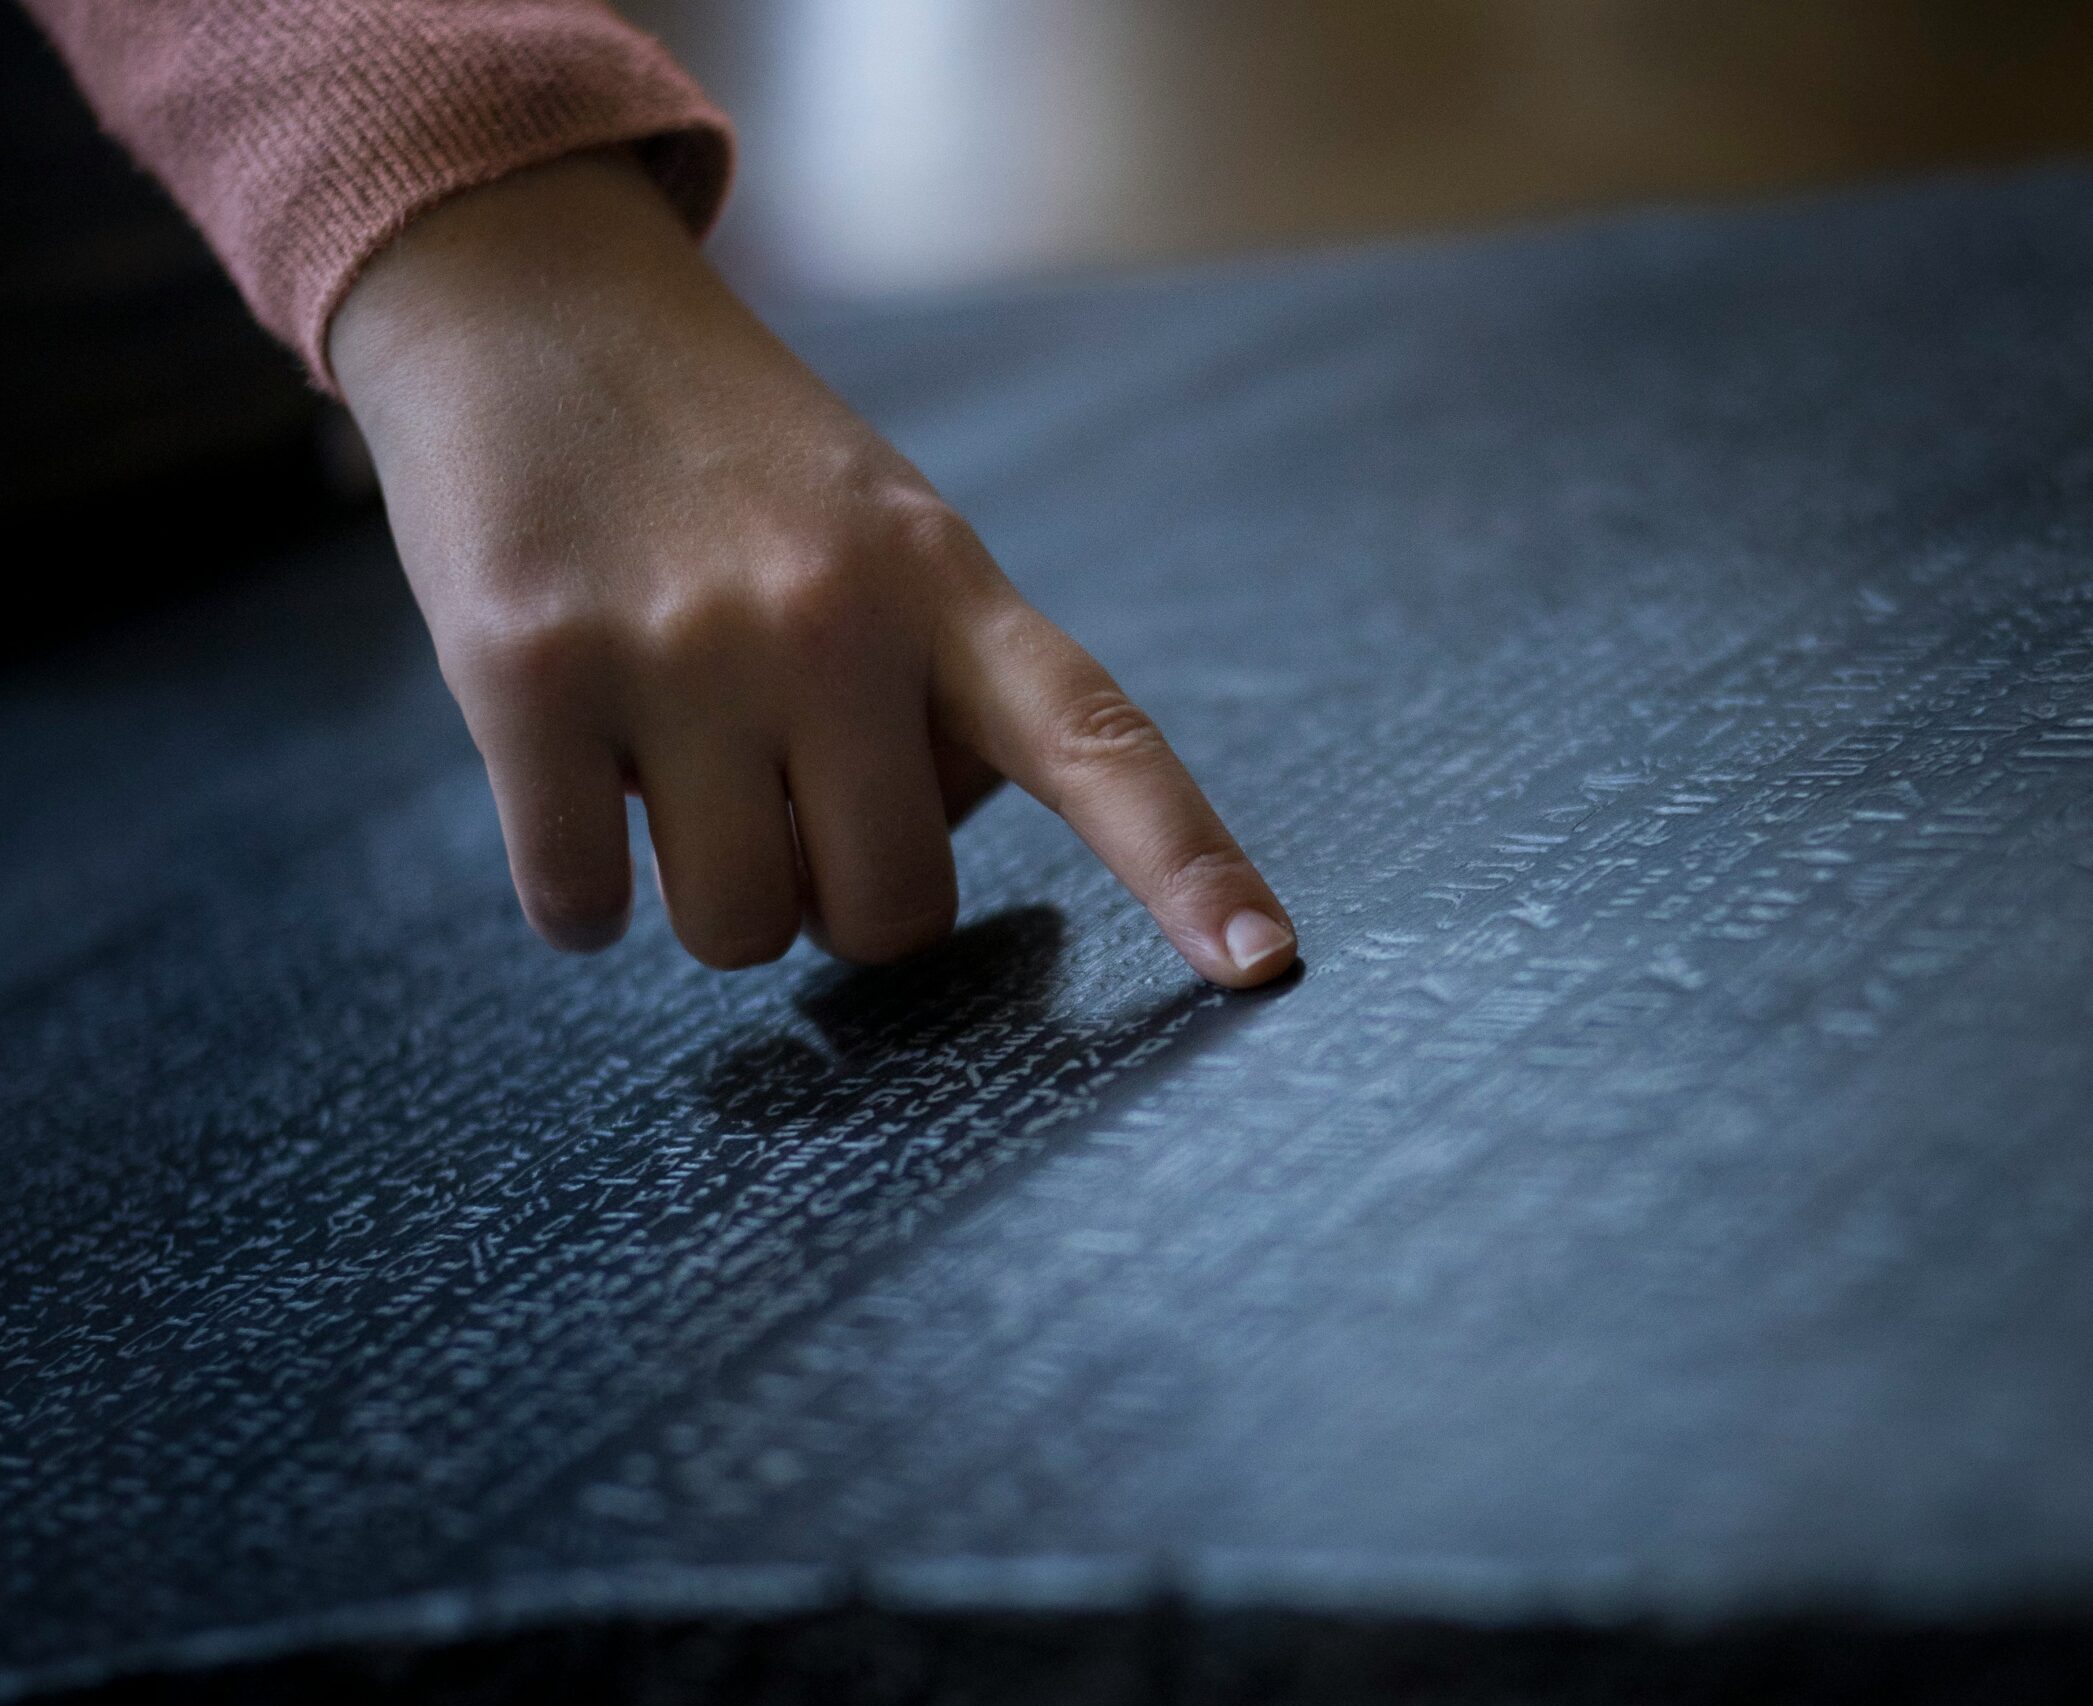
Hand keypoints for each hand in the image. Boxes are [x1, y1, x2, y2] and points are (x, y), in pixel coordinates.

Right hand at [329, 149, 1295, 985]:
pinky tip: (577, 782)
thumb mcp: (884, 534)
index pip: (1096, 740)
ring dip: (708, 893)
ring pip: (738, 929)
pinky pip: (584, 907)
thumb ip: (937, 694)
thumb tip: (903, 878)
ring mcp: (681, 643)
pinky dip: (581, 896)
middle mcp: (831, 614)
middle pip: (889, 913)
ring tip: (675, 757)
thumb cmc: (730, 463)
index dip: (1186, 865)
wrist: (531, 301)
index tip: (1265, 964)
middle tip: (780, 788)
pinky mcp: (528, 671)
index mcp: (946, 581)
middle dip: (838, 894)